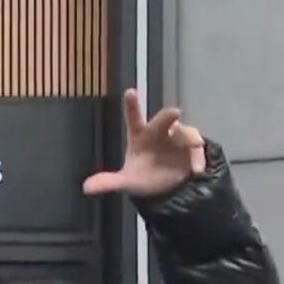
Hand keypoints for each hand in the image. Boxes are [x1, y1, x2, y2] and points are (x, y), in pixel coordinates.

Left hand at [83, 89, 207, 198]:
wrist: (168, 191)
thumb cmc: (145, 178)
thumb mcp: (127, 182)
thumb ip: (108, 182)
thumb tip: (85, 188)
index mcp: (141, 136)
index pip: (134, 119)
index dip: (132, 106)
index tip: (129, 92)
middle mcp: (160, 132)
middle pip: (163, 120)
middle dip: (168, 116)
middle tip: (174, 113)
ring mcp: (178, 138)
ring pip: (185, 131)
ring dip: (188, 138)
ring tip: (193, 146)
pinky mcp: (193, 148)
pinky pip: (197, 148)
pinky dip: (198, 158)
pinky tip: (197, 170)